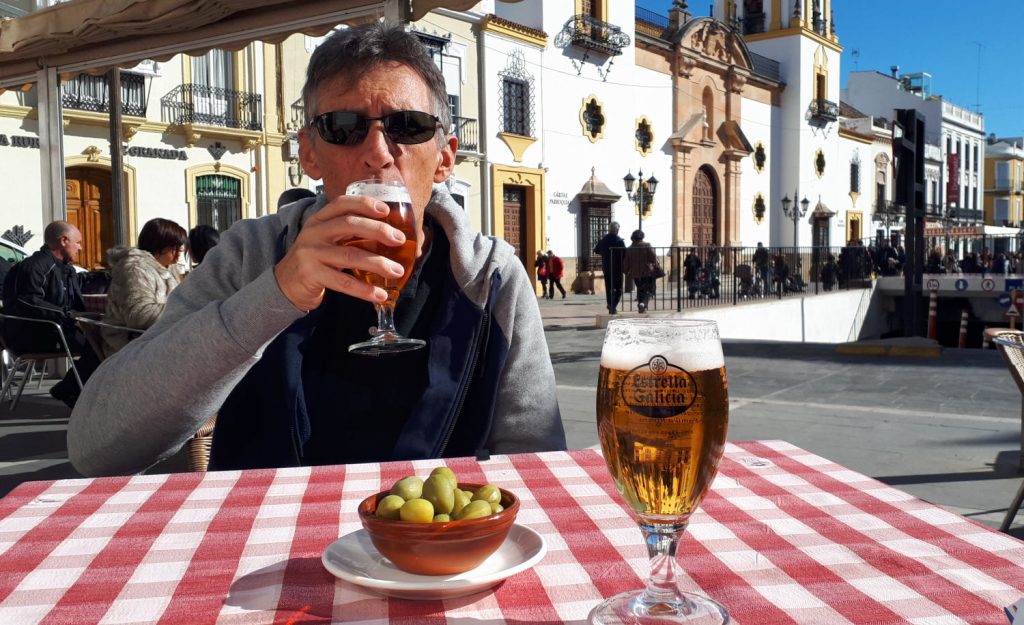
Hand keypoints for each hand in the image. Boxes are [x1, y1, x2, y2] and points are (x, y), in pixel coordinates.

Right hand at [273, 195, 406, 310]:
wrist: (285, 285)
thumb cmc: (314, 261)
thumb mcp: (326, 241)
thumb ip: (348, 234)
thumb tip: (388, 236)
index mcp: (319, 220)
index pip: (341, 204)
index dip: (364, 204)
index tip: (386, 210)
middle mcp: (313, 233)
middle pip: (349, 225)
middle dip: (377, 230)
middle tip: (399, 240)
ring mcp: (311, 253)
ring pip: (350, 255)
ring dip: (377, 263)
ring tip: (397, 271)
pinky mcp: (311, 275)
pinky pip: (343, 282)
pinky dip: (364, 289)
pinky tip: (380, 294)